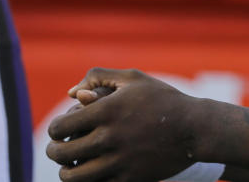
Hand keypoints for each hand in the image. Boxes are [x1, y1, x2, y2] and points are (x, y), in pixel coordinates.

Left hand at [46, 68, 201, 181]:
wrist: (194, 128)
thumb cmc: (162, 99)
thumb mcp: (134, 78)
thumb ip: (99, 77)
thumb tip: (72, 93)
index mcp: (108, 110)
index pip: (60, 126)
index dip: (54, 129)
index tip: (59, 130)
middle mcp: (110, 137)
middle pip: (61, 153)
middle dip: (54, 151)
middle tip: (58, 148)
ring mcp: (120, 161)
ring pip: (73, 177)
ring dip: (66, 172)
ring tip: (70, 166)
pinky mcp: (130, 179)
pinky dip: (89, 181)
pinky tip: (92, 172)